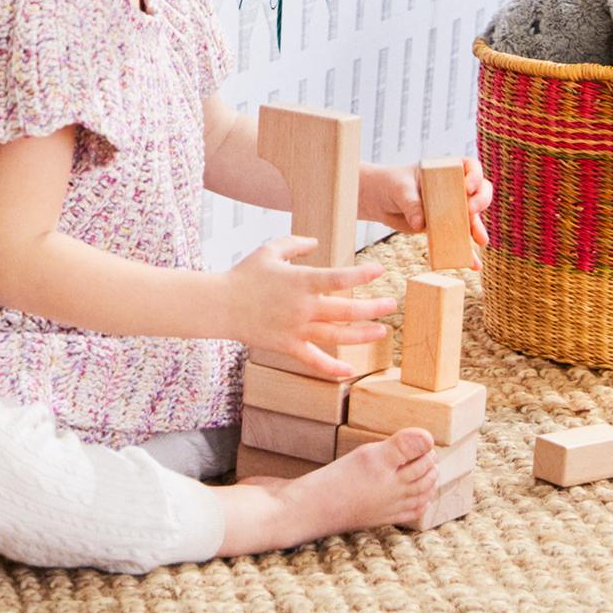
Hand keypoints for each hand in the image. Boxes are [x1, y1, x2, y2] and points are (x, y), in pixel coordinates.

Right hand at [220, 234, 394, 380]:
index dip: (362, 275)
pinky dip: (333, 368)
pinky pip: (315, 360)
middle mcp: (303, 307)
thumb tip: (316, 242)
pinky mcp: (288, 346)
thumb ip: (295, 243)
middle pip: (346, 311)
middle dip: (373, 308)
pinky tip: (349, 370)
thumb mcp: (269, 250)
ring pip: (337, 336)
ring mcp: (297, 329)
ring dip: (363, 335)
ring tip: (382, 331)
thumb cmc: (244, 274)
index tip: (380, 270)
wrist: (221, 305)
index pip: (339, 278)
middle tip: (391, 305)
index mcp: (300, 281)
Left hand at [361, 157, 495, 250]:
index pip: (470, 167)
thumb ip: (411, 204)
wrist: (379, 200)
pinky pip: (459, 237)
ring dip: (478, 229)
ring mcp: (451, 207)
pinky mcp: (445, 226)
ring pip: (472, 217)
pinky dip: (466, 250)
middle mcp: (453, 187)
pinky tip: (472, 262)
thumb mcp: (400, 189)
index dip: (475, 176)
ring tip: (481, 241)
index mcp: (446, 169)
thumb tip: (420, 224)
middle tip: (471, 211)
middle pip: (478, 192)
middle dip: (480, 202)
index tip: (467, 187)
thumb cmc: (390, 185)